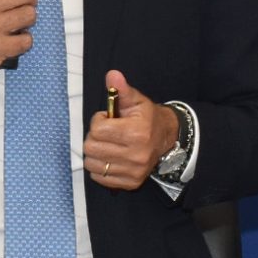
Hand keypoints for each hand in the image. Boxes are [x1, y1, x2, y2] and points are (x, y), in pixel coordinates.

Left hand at [82, 71, 177, 188]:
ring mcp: (133, 171)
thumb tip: (112, 75)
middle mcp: (135, 155)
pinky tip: (109, 158)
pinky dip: (99, 167)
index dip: (98, 121)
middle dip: (94, 137)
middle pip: (91, 147)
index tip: (106, 119)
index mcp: (136, 133)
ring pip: (92, 164)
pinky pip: (99, 178)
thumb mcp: (135, 100)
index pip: (97, 130)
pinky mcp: (130, 183)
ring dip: (95, 153)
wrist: (166, 138)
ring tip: (107, 145)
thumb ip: (121, 89)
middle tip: (105, 133)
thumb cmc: (146, 117)